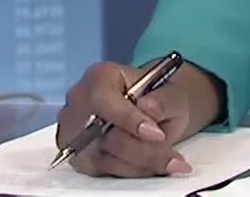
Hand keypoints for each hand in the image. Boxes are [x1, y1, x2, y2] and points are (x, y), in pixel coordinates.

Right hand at [53, 60, 218, 177]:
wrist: (153, 112)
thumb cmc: (157, 97)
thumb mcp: (171, 92)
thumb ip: (163, 99)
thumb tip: (148, 107)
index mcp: (100, 77)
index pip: (103, 99)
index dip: (129, 120)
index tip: (157, 135)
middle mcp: (80, 103)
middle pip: (105, 135)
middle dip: (143, 149)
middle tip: (173, 158)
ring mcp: (77, 133)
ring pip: (105, 158)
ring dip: (142, 164)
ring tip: (170, 163)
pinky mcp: (81, 158)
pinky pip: (106, 171)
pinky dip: (133, 171)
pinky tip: (153, 166)